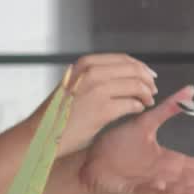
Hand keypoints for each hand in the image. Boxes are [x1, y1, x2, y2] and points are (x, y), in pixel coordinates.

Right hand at [30, 54, 158, 156]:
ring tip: (147, 101)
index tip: (149, 75)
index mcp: (86, 64)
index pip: (123, 59)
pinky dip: (139, 106)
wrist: (40, 134)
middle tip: (153, 90)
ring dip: (146, 94)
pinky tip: (138, 110)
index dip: (141, 67)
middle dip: (148, 80)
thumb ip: (95, 75)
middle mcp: (91, 73)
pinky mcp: (102, 110)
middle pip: (134, 70)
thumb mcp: (74, 83)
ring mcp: (97, 91)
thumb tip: (125, 73)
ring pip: (136, 86)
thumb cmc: (59, 113)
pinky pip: (132, 104)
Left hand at [77, 86, 193, 193]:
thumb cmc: (114, 147)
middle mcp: (166, 176)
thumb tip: (189, 91)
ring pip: (179, 189)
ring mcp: (152, 186)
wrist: (88, 161)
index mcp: (171, 161)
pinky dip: (161, 190)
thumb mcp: (145, 123)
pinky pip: (151, 192)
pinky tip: (170, 186)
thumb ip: (168, 109)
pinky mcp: (135, 193)